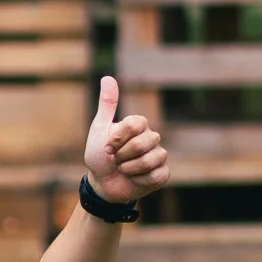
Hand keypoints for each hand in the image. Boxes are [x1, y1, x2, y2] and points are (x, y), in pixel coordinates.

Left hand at [83, 76, 168, 202]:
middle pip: (142, 143)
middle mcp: (152, 138)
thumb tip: (107, 77)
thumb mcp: (99, 129)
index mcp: (139, 126)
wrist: (102, 184)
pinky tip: (134, 179)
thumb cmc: (100, 156)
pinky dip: (139, 180)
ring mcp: (159, 156)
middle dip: (121, 155)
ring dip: (128, 168)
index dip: (118, 138)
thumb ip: (107, 105)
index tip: (107, 147)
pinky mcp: (162, 174)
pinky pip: (155, 175)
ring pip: (150, 159)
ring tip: (123, 169)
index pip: (135, 124)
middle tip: (115, 160)